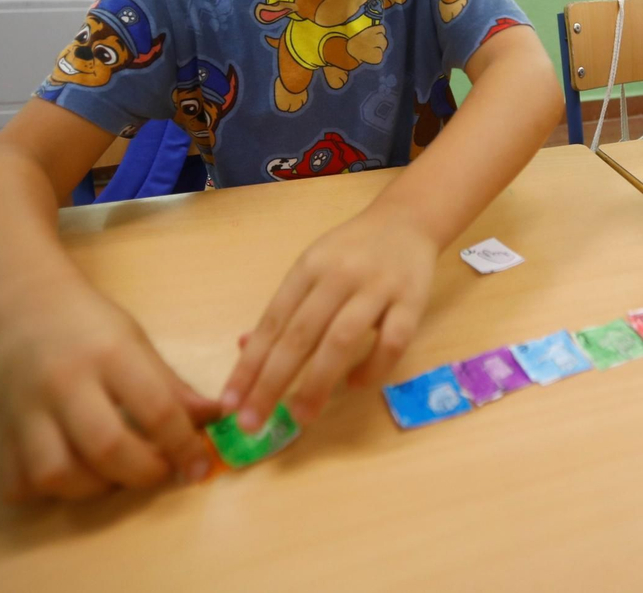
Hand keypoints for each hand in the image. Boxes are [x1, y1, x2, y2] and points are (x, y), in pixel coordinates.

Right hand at [0, 281, 219, 501]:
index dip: (183, 445)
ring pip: (55, 474)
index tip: (199, 466)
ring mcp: (24, 410)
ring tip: (112, 473)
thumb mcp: (138, 344)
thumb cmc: (91, 327)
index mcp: (108, 354)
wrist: (28, 306)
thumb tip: (215, 420)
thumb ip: (173, 387)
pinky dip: (46, 492)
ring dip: (93, 487)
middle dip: (143, 473)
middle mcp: (63, 382)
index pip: (155, 409)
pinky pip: (18, 483)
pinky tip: (70, 473)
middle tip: (159, 471)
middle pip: (105, 447)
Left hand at [220, 208, 437, 428]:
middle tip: (253, 422)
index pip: (272, 322)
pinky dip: (372, 369)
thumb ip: (285, 309)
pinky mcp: (412, 300)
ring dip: (317, 383)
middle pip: (300, 334)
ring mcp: (377, 287)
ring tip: (300, 417)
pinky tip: (354, 385)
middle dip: (272, 382)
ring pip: (341, 339)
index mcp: (308, 268)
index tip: (230, 401)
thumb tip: (245, 350)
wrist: (406, 221)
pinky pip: (392, 342)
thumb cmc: (351, 252)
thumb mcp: (312, 268)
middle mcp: (339, 276)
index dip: (249, 363)